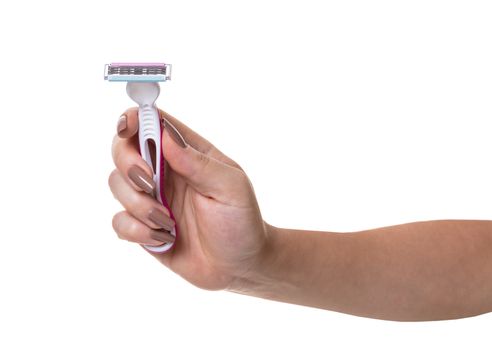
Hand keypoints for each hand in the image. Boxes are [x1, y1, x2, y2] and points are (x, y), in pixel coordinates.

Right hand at [109, 108, 268, 289]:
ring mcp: (152, 199)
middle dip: (129, 164)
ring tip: (169, 221)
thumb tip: (165, 136)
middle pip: (123, 149)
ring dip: (139, 204)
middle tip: (149, 183)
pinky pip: (119, 221)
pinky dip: (136, 230)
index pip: (153, 123)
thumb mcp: (230, 188)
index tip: (127, 128)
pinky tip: (163, 238)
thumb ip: (198, 163)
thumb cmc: (241, 221)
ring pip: (116, 184)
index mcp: (187, 153)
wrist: (240, 266)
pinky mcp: (143, 227)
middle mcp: (165, 172)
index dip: (135, 119)